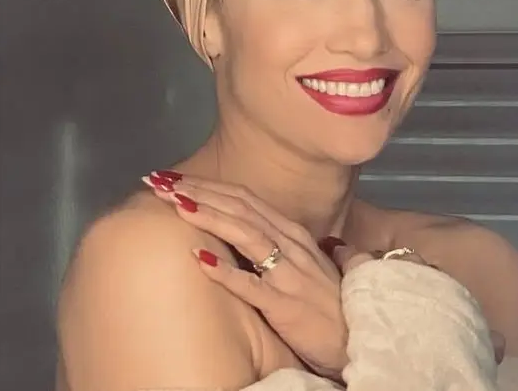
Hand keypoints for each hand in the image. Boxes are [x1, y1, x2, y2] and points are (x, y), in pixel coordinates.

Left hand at [143, 172, 348, 378]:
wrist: (357, 338)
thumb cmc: (329, 305)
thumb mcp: (305, 265)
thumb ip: (279, 246)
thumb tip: (249, 231)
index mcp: (293, 234)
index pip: (246, 200)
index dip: (210, 185)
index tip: (175, 178)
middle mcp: (291, 245)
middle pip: (240, 208)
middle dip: (199, 192)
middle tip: (160, 182)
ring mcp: (289, 274)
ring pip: (245, 234)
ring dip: (209, 216)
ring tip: (175, 204)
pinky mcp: (285, 305)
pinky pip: (251, 285)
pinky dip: (225, 270)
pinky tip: (199, 258)